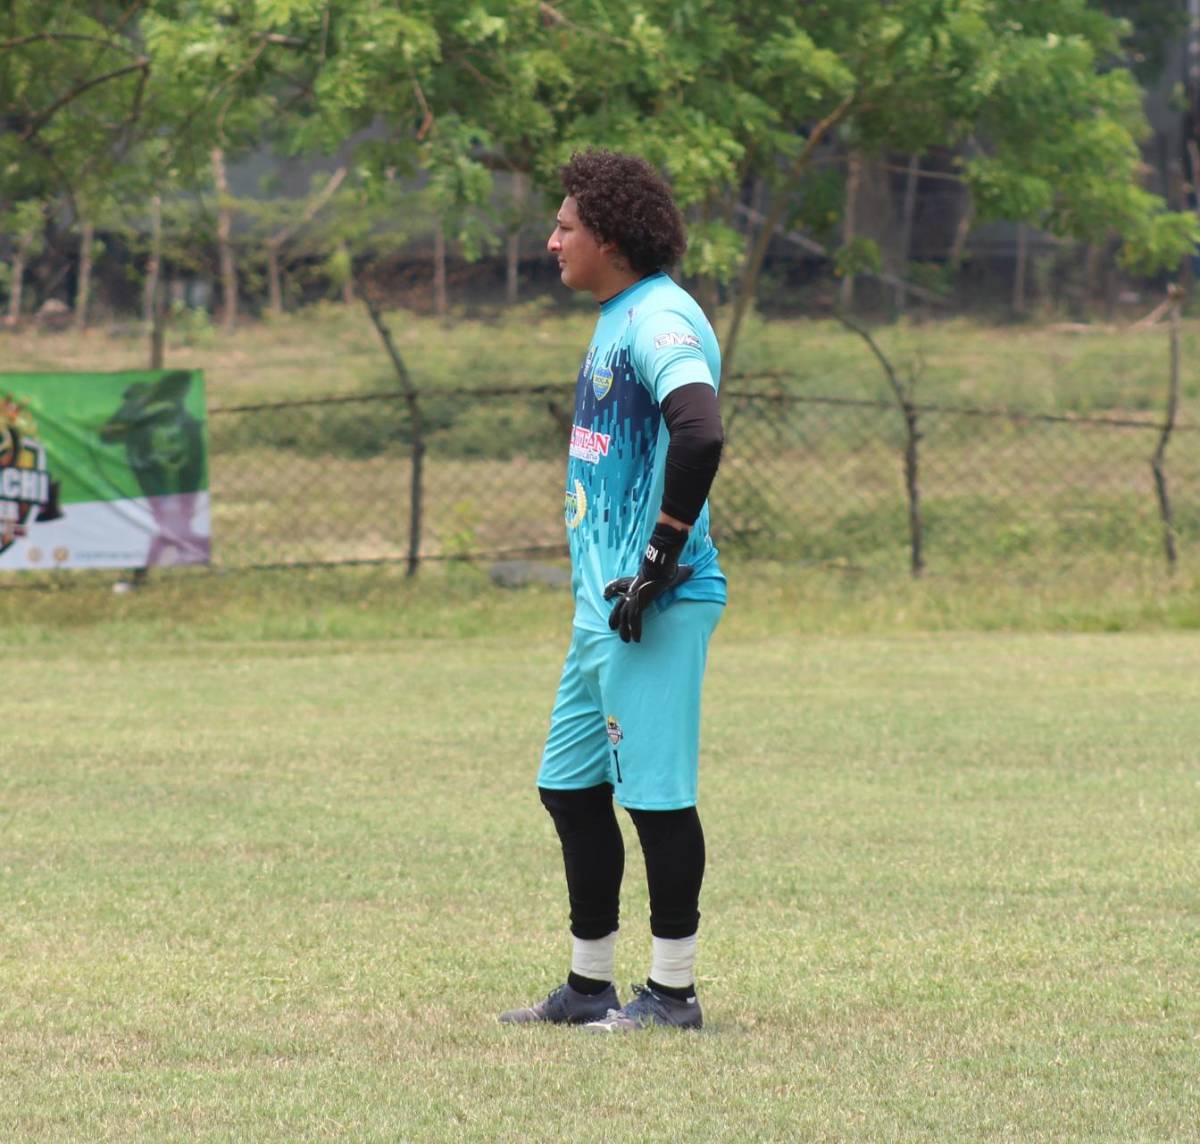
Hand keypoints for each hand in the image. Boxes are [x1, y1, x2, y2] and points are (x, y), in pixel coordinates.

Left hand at [603, 523, 692, 642]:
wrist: (661, 567)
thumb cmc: (666, 567)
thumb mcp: (671, 571)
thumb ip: (680, 572)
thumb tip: (692, 570)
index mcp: (635, 583)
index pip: (618, 585)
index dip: (611, 589)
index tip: (605, 594)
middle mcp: (632, 591)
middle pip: (618, 606)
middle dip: (614, 617)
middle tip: (613, 627)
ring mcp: (634, 598)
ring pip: (624, 617)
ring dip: (624, 630)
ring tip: (626, 640)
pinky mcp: (639, 604)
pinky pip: (635, 621)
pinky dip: (635, 631)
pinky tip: (637, 640)